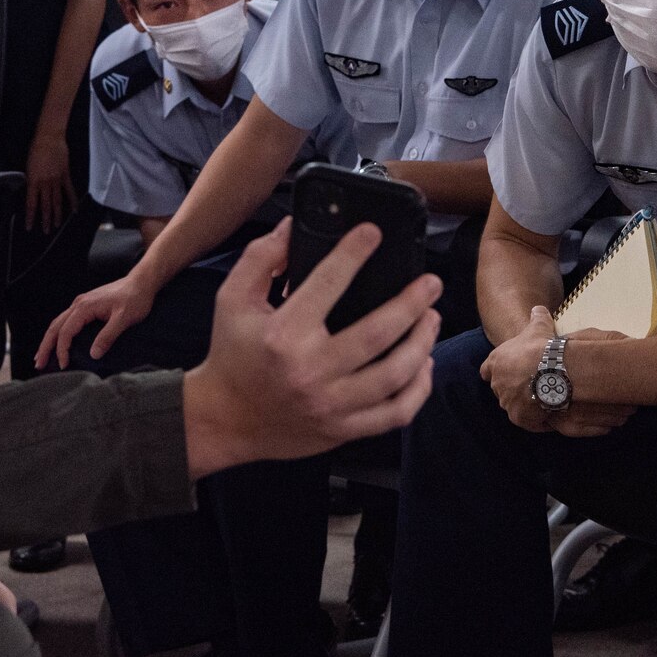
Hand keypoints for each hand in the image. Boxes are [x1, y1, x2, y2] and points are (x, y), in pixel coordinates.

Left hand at [23, 134, 75, 232]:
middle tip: (46, 231)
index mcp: (33, 181)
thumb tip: (32, 190)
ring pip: (57, 201)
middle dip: (45, 219)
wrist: (49, 138)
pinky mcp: (65, 175)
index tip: (29, 226)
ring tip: (57, 225)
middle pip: (46, 205)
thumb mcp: (28, 166)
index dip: (30, 216)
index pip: (31, 203)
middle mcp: (45, 183)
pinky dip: (72, 201)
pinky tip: (73, 210)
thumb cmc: (36, 149)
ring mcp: (56, 180)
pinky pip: (69, 190)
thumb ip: (31, 180)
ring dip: (57, 214)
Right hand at [38, 270, 161, 368]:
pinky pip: (66, 320)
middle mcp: (79, 304)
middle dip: (45, 346)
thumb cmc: (135, 299)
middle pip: (55, 327)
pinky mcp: (86, 305)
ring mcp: (82, 304)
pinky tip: (58, 342)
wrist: (142, 283)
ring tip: (42, 356)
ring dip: (49, 340)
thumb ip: (108, 336)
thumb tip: (93, 354)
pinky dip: (59, 333)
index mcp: (85, 307)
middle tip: (38, 364)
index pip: (66, 332)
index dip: (62, 350)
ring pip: (58, 323)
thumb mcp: (124, 318)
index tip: (63, 365)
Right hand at [183, 219, 441, 476]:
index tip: (373, 233)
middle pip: (377, 334)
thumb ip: (261, 259)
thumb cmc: (232, 354)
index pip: (327, 284)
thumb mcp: (232, 299)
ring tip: (432, 318)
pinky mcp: (342, 430)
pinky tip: (423, 366)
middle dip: (412, 304)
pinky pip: (395, 414)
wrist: (223, 420)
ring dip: (422, 343)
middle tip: (431, 283)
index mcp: (283, 335)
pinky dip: (418, 390)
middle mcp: (311, 371)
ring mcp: (330, 406)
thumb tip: (294, 226)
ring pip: (394, 376)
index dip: (353, 253)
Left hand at [481, 308, 634, 435]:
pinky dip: (537, 419)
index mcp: (496, 362)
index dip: (497, 371)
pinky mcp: (519, 417)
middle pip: (502, 389)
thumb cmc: (541, 346)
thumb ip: (536, 317)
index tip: (509, 371)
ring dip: (525, 404)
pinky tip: (550, 412)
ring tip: (545, 399)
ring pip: (514, 405)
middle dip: (514, 388)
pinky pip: (528, 420)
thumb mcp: (538, 325)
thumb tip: (538, 309)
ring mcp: (507, 402)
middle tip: (533, 385)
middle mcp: (497, 384)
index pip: (487, 370)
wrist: (551, 369)